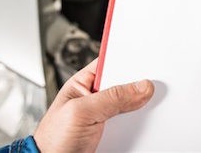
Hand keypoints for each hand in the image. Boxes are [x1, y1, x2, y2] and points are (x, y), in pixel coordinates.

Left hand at [34, 59, 153, 152]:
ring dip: (139, 110)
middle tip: (148, 91)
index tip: (148, 63)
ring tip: (140, 112)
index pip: (111, 63)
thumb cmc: (53, 140)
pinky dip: (138, 127)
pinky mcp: (113, 133)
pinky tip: (138, 127)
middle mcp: (97, 98)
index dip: (129, 60)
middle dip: (137, 87)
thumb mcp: (80, 112)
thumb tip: (141, 86)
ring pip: (131, 106)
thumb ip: (111, 97)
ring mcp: (106, 116)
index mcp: (85, 83)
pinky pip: (132, 126)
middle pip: (126, 84)